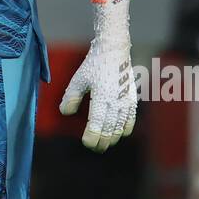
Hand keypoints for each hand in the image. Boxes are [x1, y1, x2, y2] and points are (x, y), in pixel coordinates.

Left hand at [58, 0, 137, 151]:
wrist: (114, 50)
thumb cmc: (94, 64)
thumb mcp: (78, 79)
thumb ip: (71, 97)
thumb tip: (65, 113)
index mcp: (101, 97)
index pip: (96, 126)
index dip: (92, 138)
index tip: (86, 143)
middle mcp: (116, 102)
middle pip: (109, 130)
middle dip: (101, 142)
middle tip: (94, 148)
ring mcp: (126, 101)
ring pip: (120, 128)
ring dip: (112, 138)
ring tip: (104, 143)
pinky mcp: (132, 99)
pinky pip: (131, 120)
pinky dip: (125, 129)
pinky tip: (119, 134)